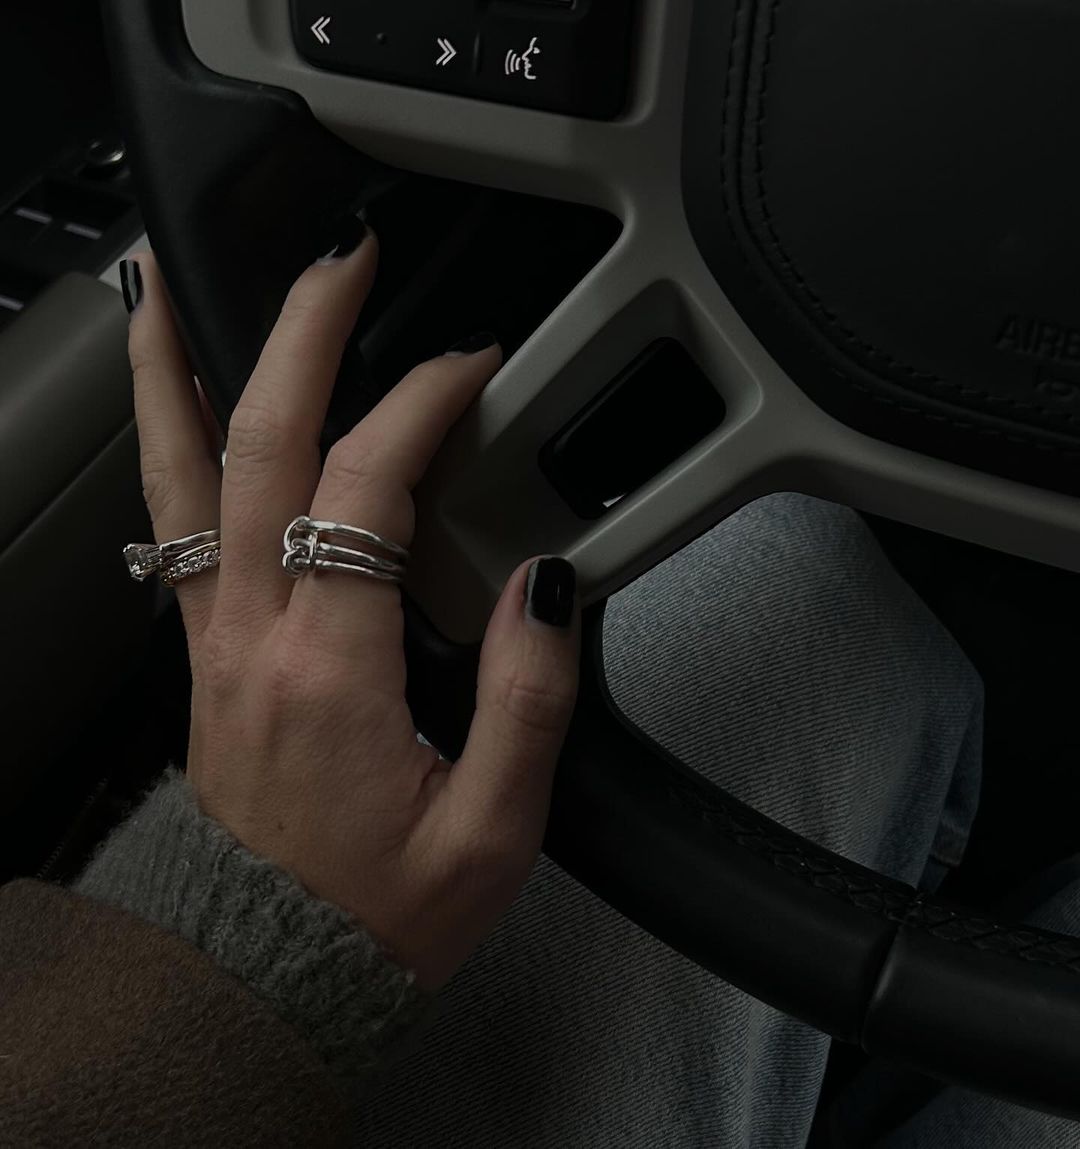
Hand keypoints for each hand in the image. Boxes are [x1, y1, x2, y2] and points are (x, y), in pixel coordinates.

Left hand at [125, 232, 579, 990]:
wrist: (271, 967)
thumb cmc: (374, 910)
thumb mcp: (492, 829)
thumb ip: (529, 699)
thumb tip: (545, 585)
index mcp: (332, 669)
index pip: (366, 486)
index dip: (421, 401)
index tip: (469, 364)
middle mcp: (254, 638)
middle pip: (256, 443)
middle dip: (300, 333)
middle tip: (340, 262)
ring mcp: (212, 641)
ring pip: (176, 475)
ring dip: (175, 368)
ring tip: (170, 283)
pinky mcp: (203, 655)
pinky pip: (170, 524)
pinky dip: (166, 443)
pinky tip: (176, 405)